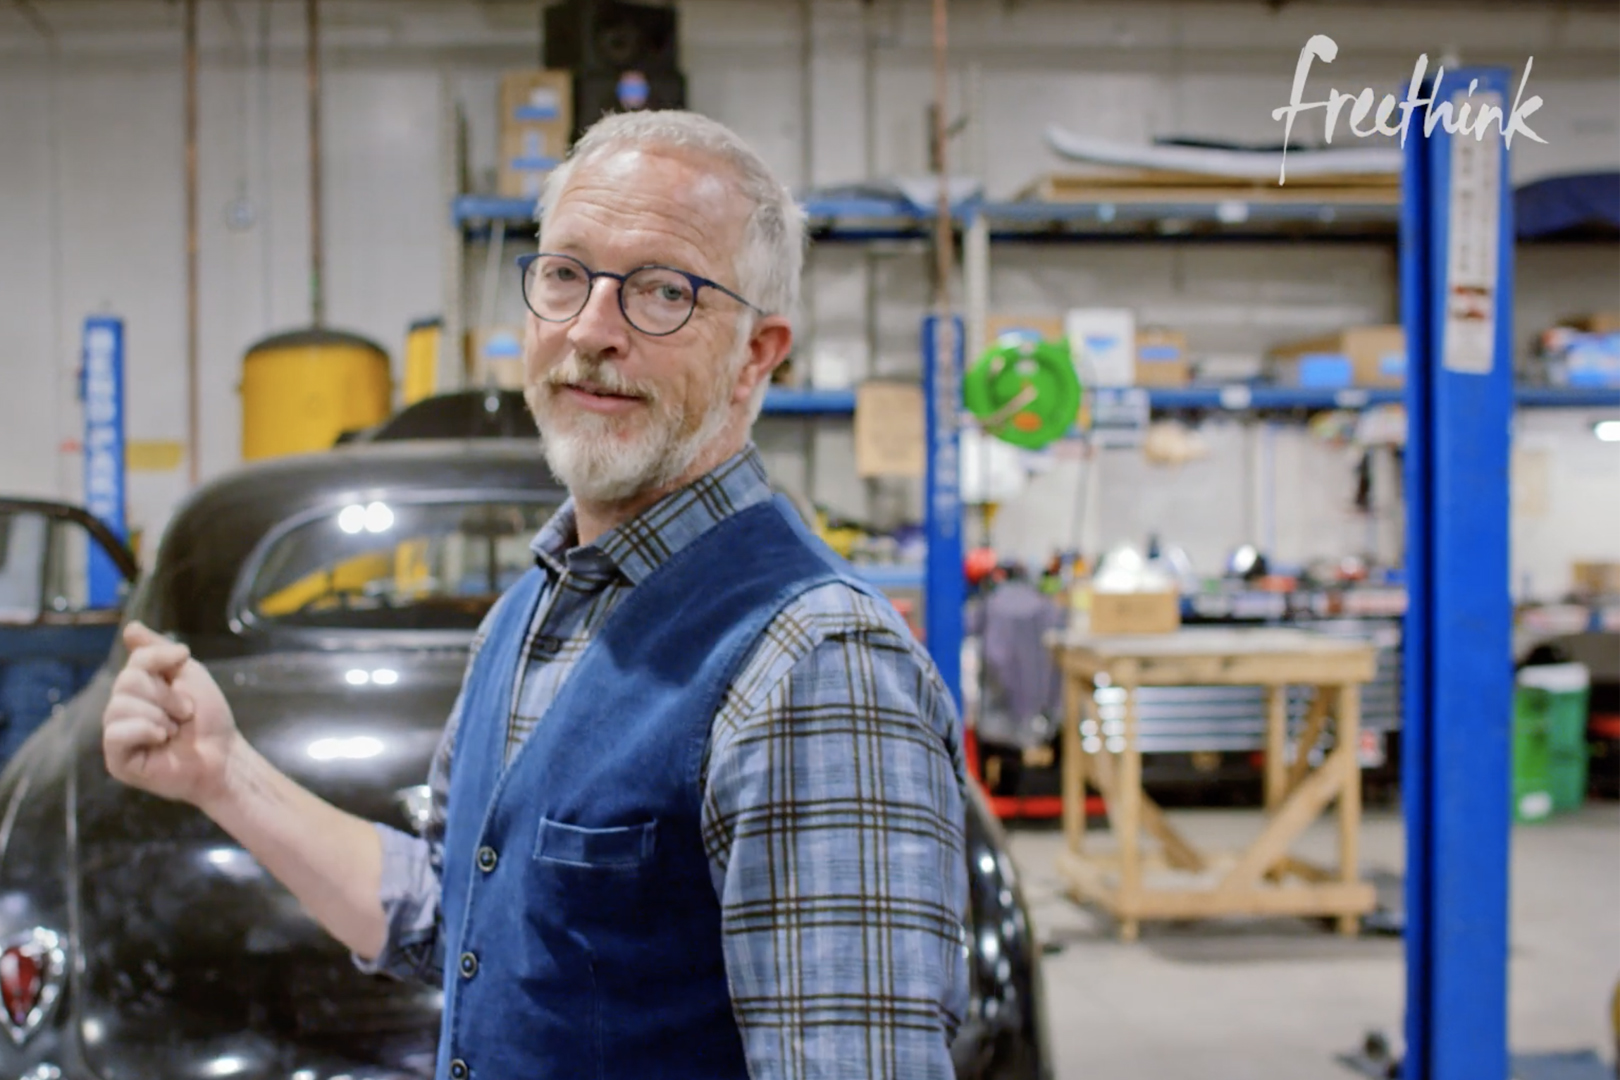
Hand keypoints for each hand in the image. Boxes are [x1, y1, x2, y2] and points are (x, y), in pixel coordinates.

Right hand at [102, 621, 238, 806]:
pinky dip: (145, 730)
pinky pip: (116, 733)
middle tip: (185, 712)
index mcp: (137, 689)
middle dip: (166, 695)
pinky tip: (162, 739)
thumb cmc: (208, 717)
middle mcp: (122, 709)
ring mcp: (117, 735)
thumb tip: (130, 627)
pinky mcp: (117, 760)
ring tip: (175, 729)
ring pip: (119, 705)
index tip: (184, 657)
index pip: (135, 659)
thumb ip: (157, 652)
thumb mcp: (188, 674)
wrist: (224, 754)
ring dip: (160, 715)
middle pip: (128, 681)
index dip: (160, 657)